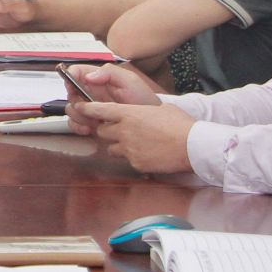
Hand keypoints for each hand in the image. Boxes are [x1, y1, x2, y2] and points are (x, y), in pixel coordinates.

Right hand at [62, 63, 159, 133]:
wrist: (150, 123)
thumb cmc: (143, 100)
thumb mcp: (130, 81)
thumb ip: (109, 73)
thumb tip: (88, 76)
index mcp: (99, 78)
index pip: (76, 72)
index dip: (70, 78)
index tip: (73, 87)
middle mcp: (92, 92)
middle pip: (70, 93)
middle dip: (76, 102)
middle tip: (86, 108)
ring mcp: (91, 108)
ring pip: (71, 109)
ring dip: (78, 116)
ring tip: (92, 121)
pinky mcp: (92, 122)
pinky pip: (76, 124)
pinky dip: (78, 127)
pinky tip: (89, 129)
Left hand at [80, 101, 196, 173]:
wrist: (192, 146)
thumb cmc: (180, 125)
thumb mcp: (161, 108)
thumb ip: (144, 111)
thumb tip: (143, 112)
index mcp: (128, 113)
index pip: (99, 110)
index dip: (87, 109)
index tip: (79, 108)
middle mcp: (124, 131)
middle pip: (102, 131)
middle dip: (107, 130)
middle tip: (118, 130)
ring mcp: (128, 149)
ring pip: (111, 148)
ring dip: (117, 145)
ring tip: (133, 143)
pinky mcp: (135, 163)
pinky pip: (127, 160)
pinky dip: (132, 157)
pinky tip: (146, 154)